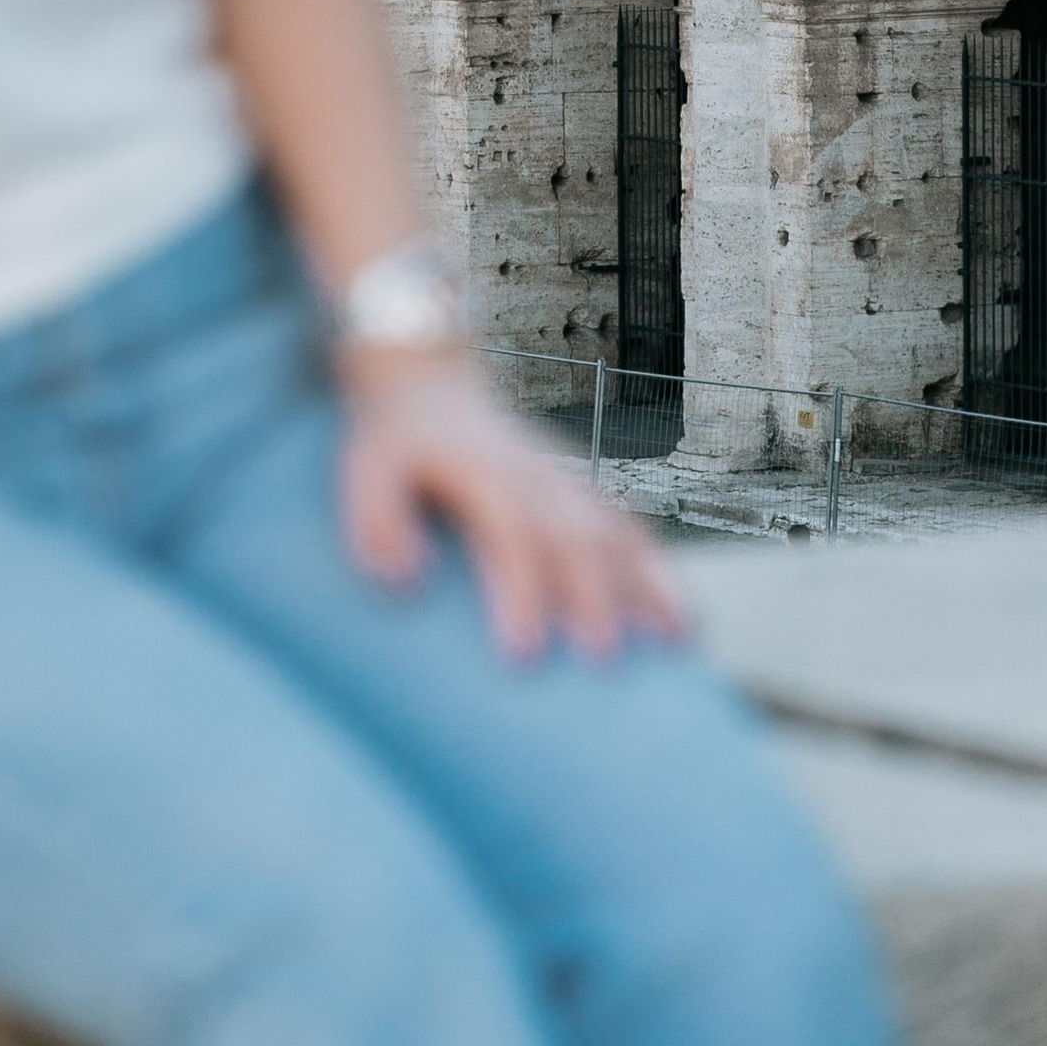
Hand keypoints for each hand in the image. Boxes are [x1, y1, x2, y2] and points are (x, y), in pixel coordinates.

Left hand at [338, 347, 684, 663]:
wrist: (429, 384)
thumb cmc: (394, 444)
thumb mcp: (365, 472)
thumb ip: (377, 522)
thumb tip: (402, 580)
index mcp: (485, 477)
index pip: (509, 534)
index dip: (518, 591)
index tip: (522, 654)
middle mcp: (535, 479)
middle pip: (574, 538)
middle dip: (593, 597)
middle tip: (602, 661)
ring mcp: (565, 483)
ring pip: (615, 531)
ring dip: (645, 584)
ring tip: (674, 642)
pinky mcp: (581, 492)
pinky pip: (629, 528)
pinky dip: (659, 572)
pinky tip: (681, 622)